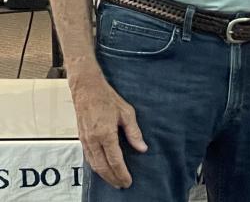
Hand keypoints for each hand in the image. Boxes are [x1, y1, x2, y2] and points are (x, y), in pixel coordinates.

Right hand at [70, 72, 147, 187]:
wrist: (87, 89)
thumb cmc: (108, 98)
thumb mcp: (127, 113)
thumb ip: (134, 132)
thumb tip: (142, 148)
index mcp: (105, 134)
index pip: (114, 160)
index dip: (122, 173)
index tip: (128, 181)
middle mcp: (93, 140)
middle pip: (102, 167)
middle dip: (113, 178)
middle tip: (122, 185)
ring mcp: (85, 140)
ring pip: (93, 164)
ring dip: (104, 175)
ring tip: (114, 181)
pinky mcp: (81, 138)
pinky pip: (88, 158)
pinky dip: (95, 167)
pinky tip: (102, 169)